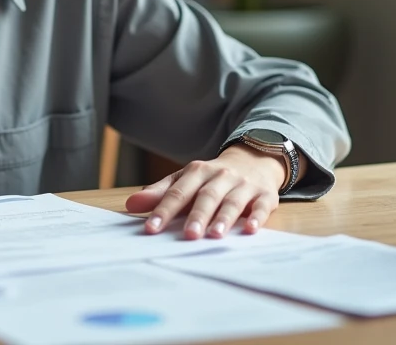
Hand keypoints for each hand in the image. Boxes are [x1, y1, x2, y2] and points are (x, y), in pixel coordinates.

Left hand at [124, 145, 285, 239]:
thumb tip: (130, 204)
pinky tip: (250, 229)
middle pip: (206, 196)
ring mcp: (244, 185)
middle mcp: (220, 176)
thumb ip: (160, 193)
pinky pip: (261, 206)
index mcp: (197, 171)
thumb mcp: (185, 180)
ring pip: (232, 201)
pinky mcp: (265, 195)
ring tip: (215, 235)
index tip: (151, 228)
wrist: (254, 160)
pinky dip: (256, 217)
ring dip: (224, 218)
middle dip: (197, 216)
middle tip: (188, 236)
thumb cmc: (212, 178)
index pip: (178, 192)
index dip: (164, 210)